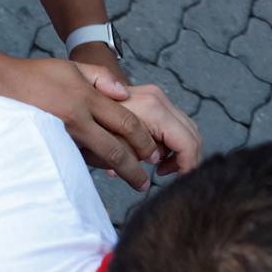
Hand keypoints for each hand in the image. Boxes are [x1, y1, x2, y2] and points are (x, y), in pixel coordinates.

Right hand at [13, 58, 157, 189]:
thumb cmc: (37, 75)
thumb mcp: (72, 67)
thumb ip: (101, 77)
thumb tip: (124, 93)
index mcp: (86, 98)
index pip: (126, 122)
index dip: (143, 140)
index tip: (152, 153)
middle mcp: (76, 119)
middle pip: (115, 150)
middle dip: (134, 169)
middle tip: (146, 183)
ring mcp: (62, 136)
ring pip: (97, 160)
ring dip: (116, 172)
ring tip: (132, 180)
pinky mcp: (51, 146)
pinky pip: (77, 161)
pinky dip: (93, 167)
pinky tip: (103, 172)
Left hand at [82, 72, 202, 175]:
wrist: (78, 89)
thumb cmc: (88, 119)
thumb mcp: (107, 145)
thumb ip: (132, 159)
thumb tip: (147, 174)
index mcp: (153, 110)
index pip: (188, 143)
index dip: (187, 167)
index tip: (177, 182)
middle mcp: (159, 99)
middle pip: (193, 135)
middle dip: (186, 160)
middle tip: (167, 176)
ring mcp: (158, 96)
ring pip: (187, 129)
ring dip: (179, 151)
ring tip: (158, 167)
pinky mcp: (154, 99)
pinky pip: (175, 123)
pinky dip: (172, 141)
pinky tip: (154, 154)